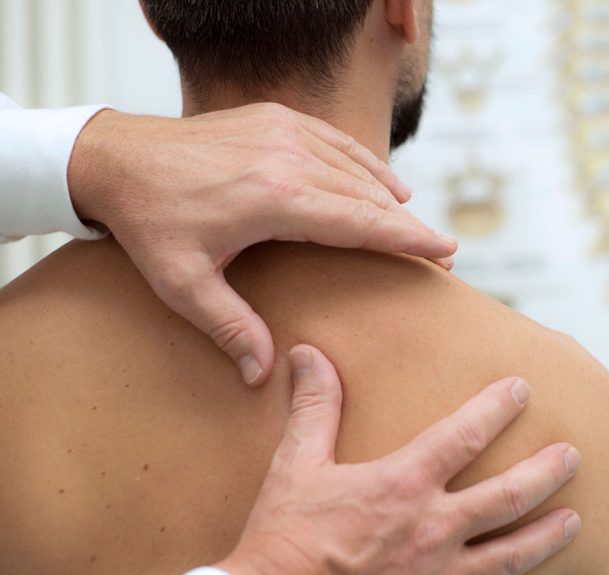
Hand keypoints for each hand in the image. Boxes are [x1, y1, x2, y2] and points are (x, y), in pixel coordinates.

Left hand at [67, 104, 456, 386]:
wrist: (116, 158)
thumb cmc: (149, 223)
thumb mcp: (182, 284)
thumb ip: (229, 327)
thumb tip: (263, 374)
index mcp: (277, 198)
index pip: (361, 220)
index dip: (408, 238)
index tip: (446, 252)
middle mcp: (289, 158)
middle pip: (369, 196)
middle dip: (408, 225)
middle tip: (442, 252)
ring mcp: (284, 132)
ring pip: (357, 168)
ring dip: (391, 197)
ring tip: (417, 226)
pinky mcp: (276, 119)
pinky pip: (337, 142)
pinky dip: (366, 164)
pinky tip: (386, 182)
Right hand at [217, 345, 581, 574]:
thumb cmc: (280, 537)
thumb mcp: (296, 463)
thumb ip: (315, 406)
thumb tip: (308, 351)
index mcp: (403, 483)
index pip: (464, 433)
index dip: (498, 406)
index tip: (521, 388)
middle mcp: (431, 529)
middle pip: (509, 496)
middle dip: (547, 472)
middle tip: (572, 456)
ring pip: (512, 556)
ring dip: (549, 537)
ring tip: (574, 522)